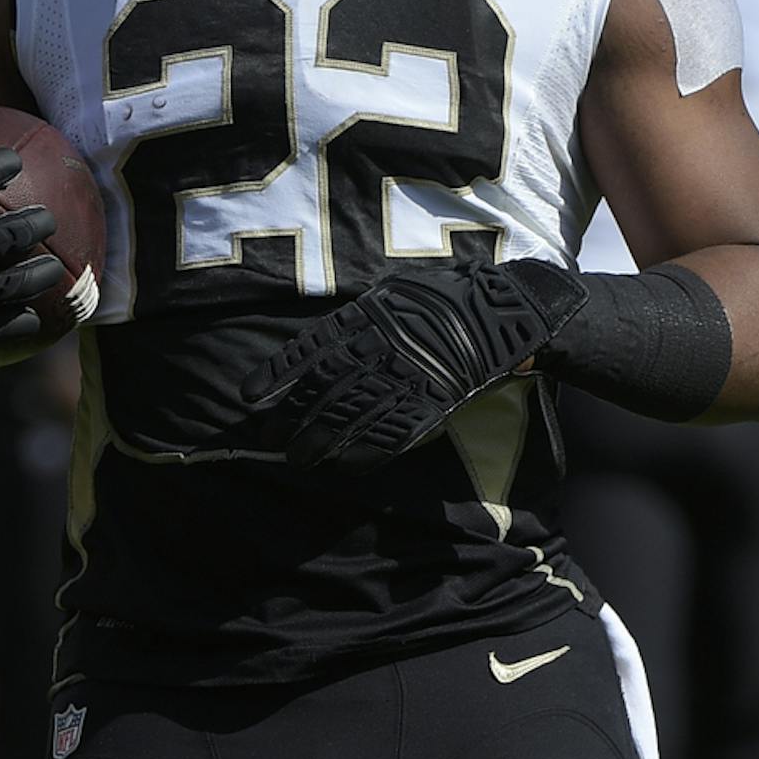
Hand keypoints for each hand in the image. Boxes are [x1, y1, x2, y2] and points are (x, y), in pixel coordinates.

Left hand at [243, 257, 588, 467]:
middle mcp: (383, 345)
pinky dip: (369, 451)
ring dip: (323, 440)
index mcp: (370, 315)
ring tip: (299, 460)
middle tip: (270, 438)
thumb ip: (361, 317)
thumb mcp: (396, 292)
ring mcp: (410, 374)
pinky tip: (347, 466)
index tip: (250, 396)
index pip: (312, 348)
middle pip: (327, 386)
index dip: (278, 373)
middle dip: (293, 415)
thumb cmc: (450, 296)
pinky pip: (397, 430)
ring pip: (356, 412)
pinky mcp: (437, 399)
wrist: (509, 309)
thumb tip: (324, 343)